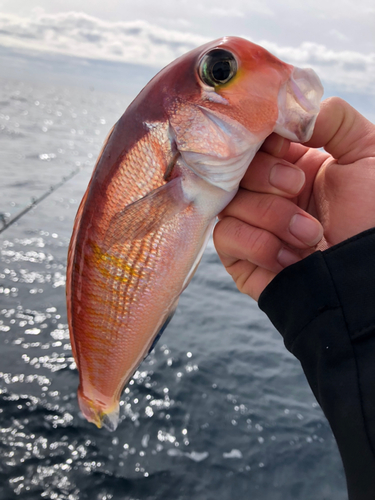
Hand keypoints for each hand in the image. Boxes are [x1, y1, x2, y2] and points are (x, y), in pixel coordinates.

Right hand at [214, 97, 374, 300]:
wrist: (369, 277)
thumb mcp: (367, 151)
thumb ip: (332, 116)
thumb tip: (285, 111)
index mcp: (293, 163)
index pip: (255, 139)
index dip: (262, 139)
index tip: (284, 146)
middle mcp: (268, 192)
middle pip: (235, 168)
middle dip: (268, 177)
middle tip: (298, 187)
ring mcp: (252, 224)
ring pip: (230, 203)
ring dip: (273, 217)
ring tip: (310, 235)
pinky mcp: (241, 256)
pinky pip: (226, 237)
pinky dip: (259, 245)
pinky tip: (291, 257)